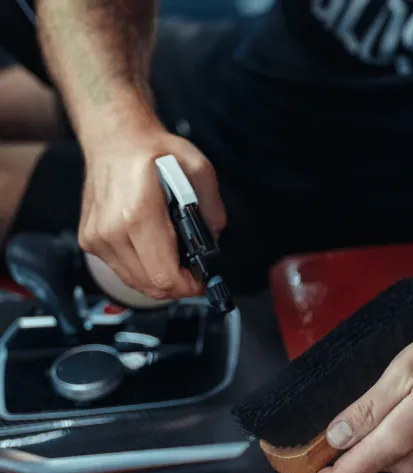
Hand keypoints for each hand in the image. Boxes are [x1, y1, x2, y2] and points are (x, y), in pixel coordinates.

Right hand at [79, 122, 225, 299]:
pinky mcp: (90, 240)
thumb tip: (214, 238)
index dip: (188, 285)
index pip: (164, 274)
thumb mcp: (198, 168)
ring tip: (174, 260)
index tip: (201, 280)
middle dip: (178, 284)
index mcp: (139, 213)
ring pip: (136, 283)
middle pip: (152, 285)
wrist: (115, 138)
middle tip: (192, 272)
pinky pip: (122, 271)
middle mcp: (113, 229)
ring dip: (160, 278)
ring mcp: (97, 237)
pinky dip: (142, 269)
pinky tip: (153, 252)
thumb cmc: (153, 151)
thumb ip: (212, 207)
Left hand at [276, 333, 412, 472]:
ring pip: (370, 459)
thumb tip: (334, 439)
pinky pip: (388, 452)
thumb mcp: (402, 375)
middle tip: (295, 446)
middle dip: (321, 463)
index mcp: (396, 442)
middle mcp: (407, 460)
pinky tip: (362, 424)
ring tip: (326, 430)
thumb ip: (366, 411)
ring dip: (345, 451)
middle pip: (353, 470)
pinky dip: (366, 445)